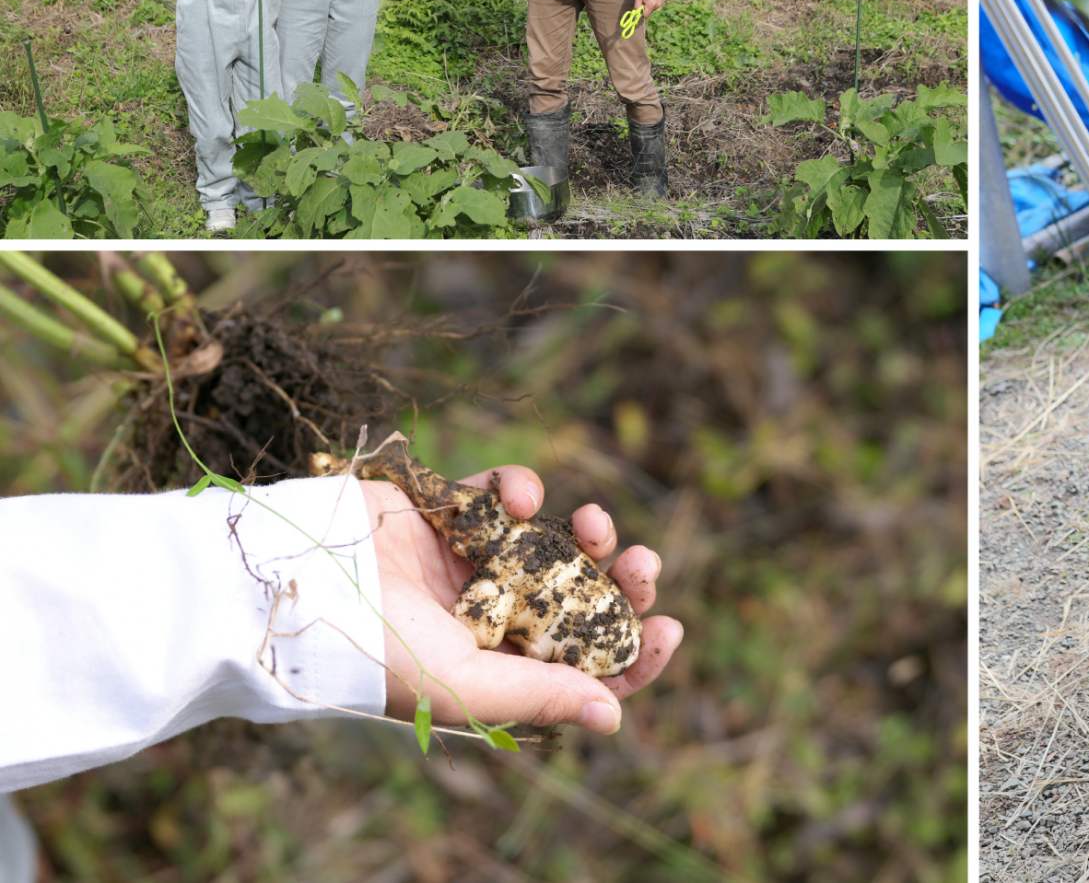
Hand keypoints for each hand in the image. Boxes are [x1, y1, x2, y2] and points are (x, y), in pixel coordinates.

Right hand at [368, 465, 681, 735]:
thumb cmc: (383, 653)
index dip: (633, 650)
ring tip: (592, 522)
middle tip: (643, 564)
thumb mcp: (469, 686)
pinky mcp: (453, 513)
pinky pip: (504, 495)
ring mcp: (476, 562)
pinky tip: (518, 496)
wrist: (306, 585)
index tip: (668, 627)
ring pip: (556, 541)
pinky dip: (520, 487)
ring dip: (586, 530)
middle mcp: (497, 615)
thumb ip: (542, 695)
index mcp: (505, 666)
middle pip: (584, 596)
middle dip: (623, 579)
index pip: (586, 664)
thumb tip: (615, 714)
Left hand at [635, 0, 664, 16]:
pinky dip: (653, 3)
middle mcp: (658, 5)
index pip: (645, 15)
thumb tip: (636, 12)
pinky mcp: (663, 0)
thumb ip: (637, 4)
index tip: (640, 5)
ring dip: (650, 5)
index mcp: (651, 4)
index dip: (641, 12)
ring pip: (653, 8)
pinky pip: (657, 5)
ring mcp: (661, 3)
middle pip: (649, 12)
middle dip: (645, 8)